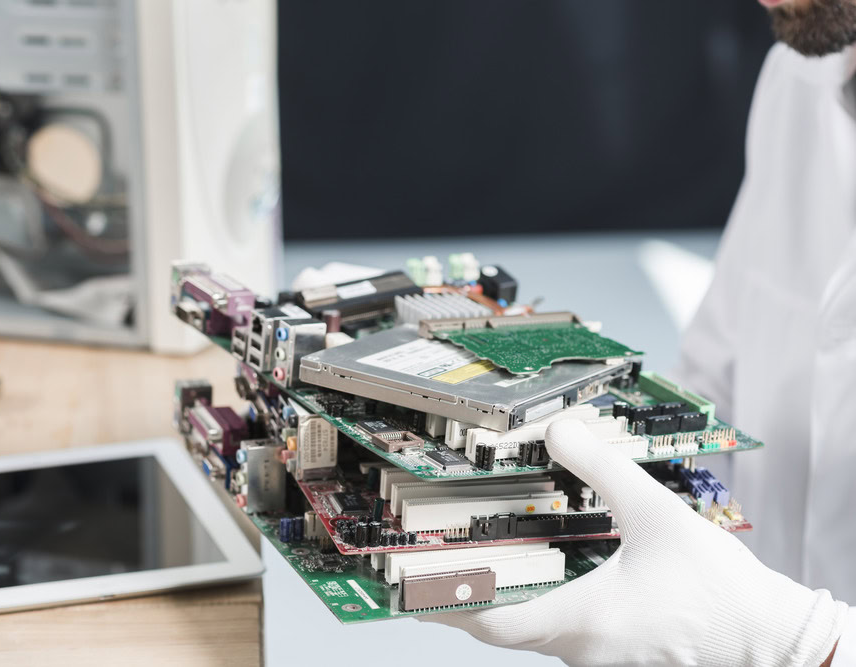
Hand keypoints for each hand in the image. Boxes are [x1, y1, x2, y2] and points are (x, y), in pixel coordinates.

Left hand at [423, 420, 847, 665]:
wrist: (771, 641)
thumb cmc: (720, 593)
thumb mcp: (657, 514)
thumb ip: (602, 467)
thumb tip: (560, 430)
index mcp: (582, 620)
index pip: (490, 620)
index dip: (443, 603)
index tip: (407, 585)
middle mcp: (581, 649)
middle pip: (501, 628)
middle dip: (463, 599)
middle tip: (431, 567)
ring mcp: (597, 659)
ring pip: (530, 633)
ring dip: (501, 600)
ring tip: (476, 563)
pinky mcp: (614, 656)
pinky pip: (561, 635)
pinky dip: (537, 607)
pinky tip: (542, 576)